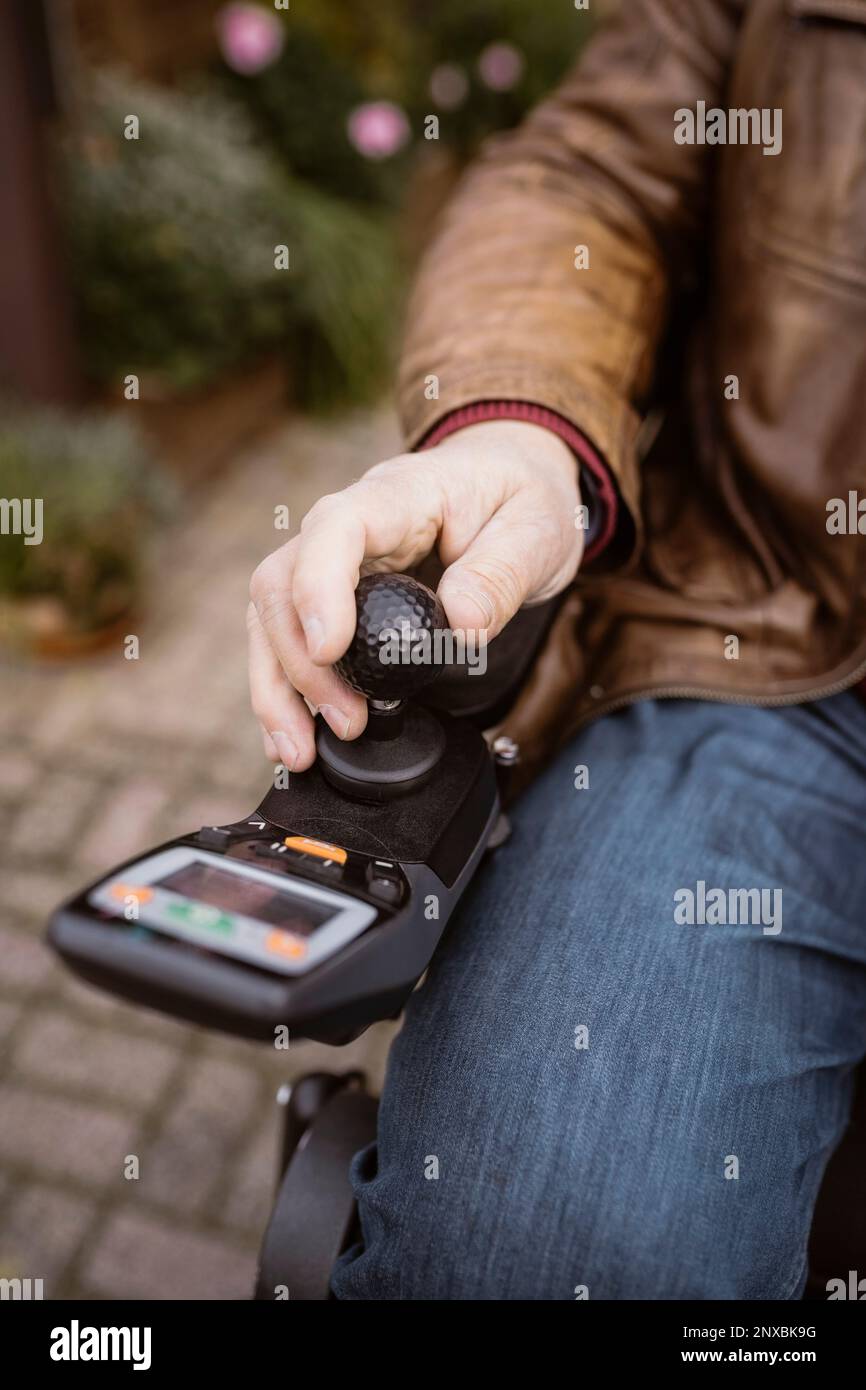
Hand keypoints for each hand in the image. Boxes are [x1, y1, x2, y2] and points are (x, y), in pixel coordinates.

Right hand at [247, 419, 583, 769]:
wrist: (509, 479)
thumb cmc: (519, 498)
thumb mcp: (538, 530)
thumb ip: (502, 575)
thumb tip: (461, 624)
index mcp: (397, 495)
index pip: (335, 529)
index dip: (319, 587)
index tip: (329, 648)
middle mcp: (346, 523)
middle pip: (282, 583)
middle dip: (299, 663)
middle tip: (346, 721)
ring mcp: (330, 560)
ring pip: (271, 618)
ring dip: (277, 688)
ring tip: (300, 751)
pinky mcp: (331, 594)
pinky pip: (287, 639)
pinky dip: (285, 691)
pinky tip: (295, 736)